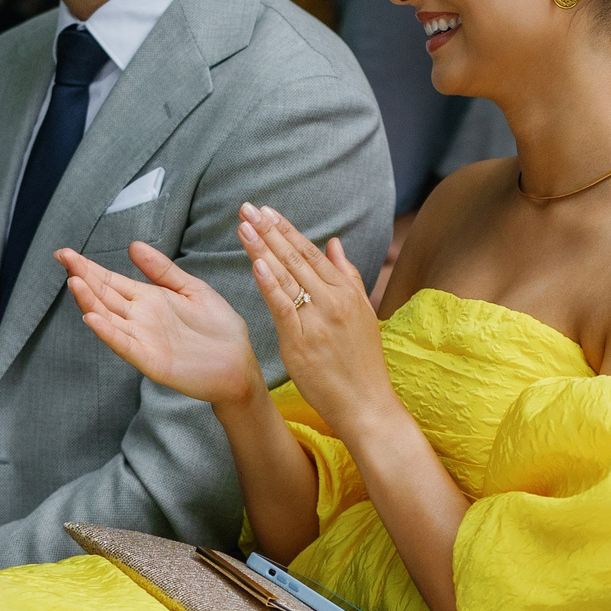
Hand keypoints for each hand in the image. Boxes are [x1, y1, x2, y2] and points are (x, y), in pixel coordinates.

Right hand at [59, 243, 262, 406]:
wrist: (239, 363)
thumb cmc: (218, 329)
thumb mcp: (191, 289)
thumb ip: (162, 269)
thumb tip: (132, 245)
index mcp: (148, 299)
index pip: (110, 280)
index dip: (88, 267)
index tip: (65, 252)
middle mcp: (139, 318)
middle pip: (104, 295)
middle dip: (82, 276)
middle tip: (62, 257)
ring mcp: (142, 339)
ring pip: (108, 318)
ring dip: (90, 302)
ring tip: (74, 282)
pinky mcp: (151, 360)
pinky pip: (125, 345)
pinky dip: (108, 332)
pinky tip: (92, 318)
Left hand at [238, 204, 391, 427]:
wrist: (367, 403)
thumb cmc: (362, 362)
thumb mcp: (363, 312)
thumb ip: (347, 276)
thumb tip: (334, 243)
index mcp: (346, 292)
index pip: (311, 253)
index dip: (287, 230)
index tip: (266, 211)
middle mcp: (333, 300)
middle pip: (296, 258)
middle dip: (269, 231)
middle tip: (247, 208)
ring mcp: (318, 320)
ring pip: (286, 277)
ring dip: (263, 249)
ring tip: (244, 227)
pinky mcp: (302, 342)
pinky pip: (283, 307)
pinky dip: (270, 284)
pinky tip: (257, 264)